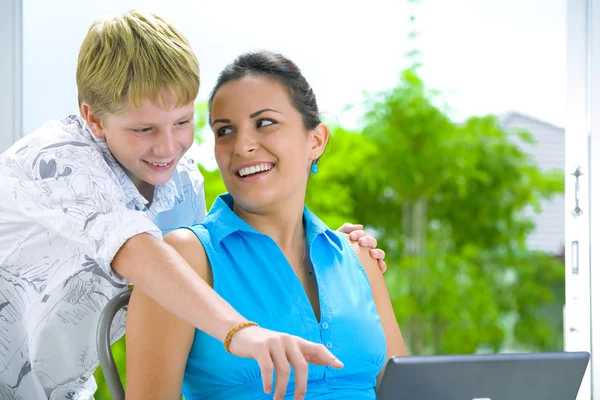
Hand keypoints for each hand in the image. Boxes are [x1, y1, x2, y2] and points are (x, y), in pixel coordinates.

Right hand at [228, 326, 343, 399]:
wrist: (240, 333)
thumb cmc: (266, 345)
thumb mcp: (285, 347)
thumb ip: (301, 354)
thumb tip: (324, 361)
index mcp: (296, 341)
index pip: (316, 348)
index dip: (328, 356)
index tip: (339, 366)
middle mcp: (288, 340)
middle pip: (302, 365)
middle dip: (301, 387)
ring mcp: (274, 343)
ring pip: (284, 371)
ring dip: (281, 389)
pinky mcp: (261, 347)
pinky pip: (268, 368)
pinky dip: (269, 382)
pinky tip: (267, 390)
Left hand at [338, 223, 387, 272]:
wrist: (328, 272)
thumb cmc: (333, 253)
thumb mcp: (337, 240)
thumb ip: (346, 229)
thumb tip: (361, 226)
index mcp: (357, 242)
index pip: (362, 235)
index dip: (358, 234)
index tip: (351, 236)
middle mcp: (365, 250)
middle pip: (372, 242)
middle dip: (368, 241)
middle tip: (361, 242)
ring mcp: (371, 260)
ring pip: (380, 253)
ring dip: (378, 252)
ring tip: (371, 253)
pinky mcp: (374, 271)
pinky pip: (382, 267)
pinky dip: (383, 265)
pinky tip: (379, 266)